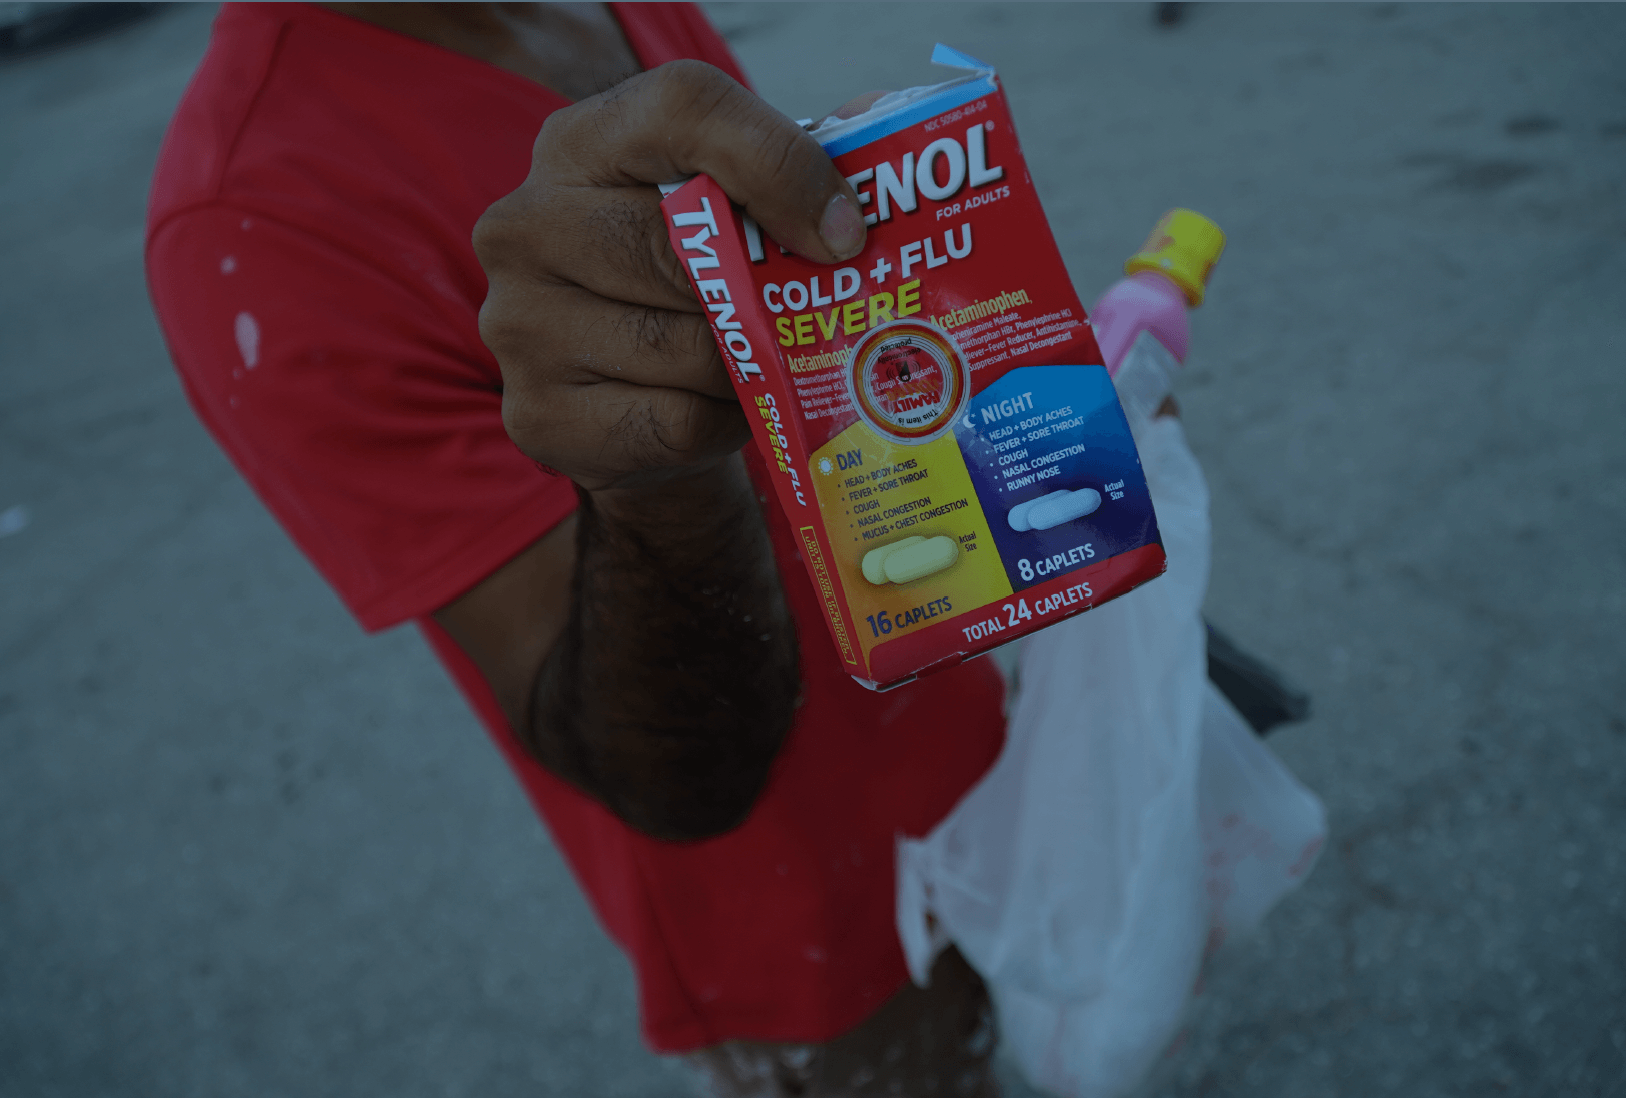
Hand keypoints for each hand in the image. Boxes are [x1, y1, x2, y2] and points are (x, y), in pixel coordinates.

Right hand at [474, 60, 867, 492]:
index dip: (777, 162)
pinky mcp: (539, 416)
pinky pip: (674, 421)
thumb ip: (797, 166)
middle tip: (808, 314)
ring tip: (760, 361)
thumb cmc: (684, 288)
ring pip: (684, 348)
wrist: (619, 408)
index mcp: (580, 143)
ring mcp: (520, 325)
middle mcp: (525, 224)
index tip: (843, 230)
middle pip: (680, 250)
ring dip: (747, 365)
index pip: (684, 108)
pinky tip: (722, 408)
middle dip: (761, 293)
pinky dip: (721, 421)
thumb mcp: (726, 210)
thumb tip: (876, 159)